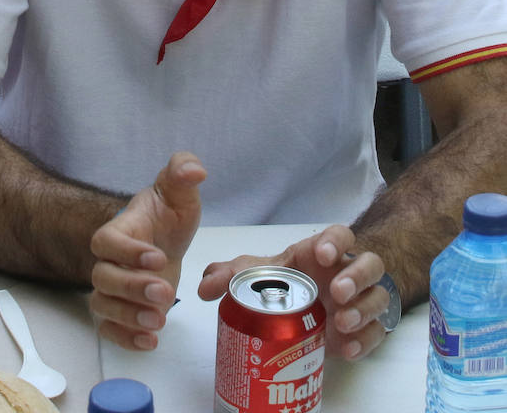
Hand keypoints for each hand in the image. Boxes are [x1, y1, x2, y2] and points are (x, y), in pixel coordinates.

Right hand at [89, 151, 205, 349]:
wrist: (163, 239)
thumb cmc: (167, 216)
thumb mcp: (179, 193)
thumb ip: (182, 173)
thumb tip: (193, 169)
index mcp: (119, 231)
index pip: (106, 241)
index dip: (126, 252)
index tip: (157, 257)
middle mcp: (109, 261)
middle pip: (102, 277)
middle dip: (131, 288)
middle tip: (163, 292)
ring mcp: (113, 288)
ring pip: (102, 304)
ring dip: (127, 316)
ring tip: (158, 322)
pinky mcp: (120, 310)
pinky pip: (108, 328)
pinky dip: (124, 339)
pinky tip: (150, 343)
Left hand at [198, 224, 389, 360]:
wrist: (308, 308)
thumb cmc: (285, 282)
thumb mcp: (256, 274)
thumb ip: (230, 276)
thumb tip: (204, 286)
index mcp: (321, 253)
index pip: (340, 235)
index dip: (335, 241)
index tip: (322, 255)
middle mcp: (348, 273)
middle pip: (370, 264)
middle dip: (357, 276)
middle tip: (337, 293)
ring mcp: (361, 300)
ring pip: (379, 297)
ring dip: (364, 309)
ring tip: (341, 323)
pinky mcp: (366, 328)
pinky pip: (378, 332)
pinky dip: (366, 340)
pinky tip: (348, 349)